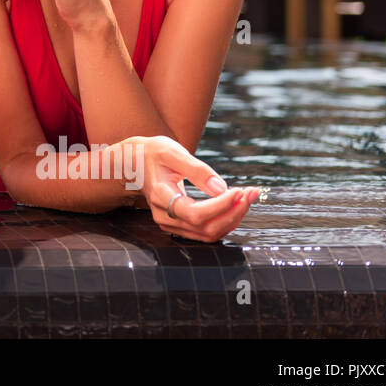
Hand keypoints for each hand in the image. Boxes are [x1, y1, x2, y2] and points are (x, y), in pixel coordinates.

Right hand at [135, 136, 259, 241]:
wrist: (134, 163)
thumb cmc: (153, 154)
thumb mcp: (172, 152)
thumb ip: (197, 170)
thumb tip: (222, 189)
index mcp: (160, 196)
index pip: (195, 214)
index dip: (221, 207)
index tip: (239, 191)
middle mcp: (164, 216)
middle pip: (206, 228)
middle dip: (234, 213)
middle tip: (251, 192)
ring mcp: (171, 224)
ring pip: (210, 233)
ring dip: (234, 218)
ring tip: (248, 196)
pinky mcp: (180, 225)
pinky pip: (208, 231)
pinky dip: (226, 220)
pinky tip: (236, 204)